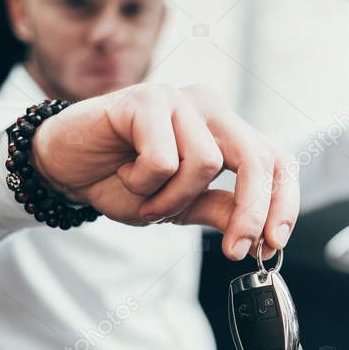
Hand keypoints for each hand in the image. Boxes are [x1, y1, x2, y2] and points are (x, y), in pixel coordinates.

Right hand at [30, 83, 297, 260]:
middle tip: (234, 250)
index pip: (277, 159)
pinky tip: (125, 172)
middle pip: (256, 158)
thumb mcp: (180, 207)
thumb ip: (221, 211)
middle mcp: (210, 108)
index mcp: (226, 130)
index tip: (273, 245)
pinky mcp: (146, 99)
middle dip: (250, 211)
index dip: (284, 202)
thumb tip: (263, 235)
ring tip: (146, 198)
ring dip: (173, 199)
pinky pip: (163, 158)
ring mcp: (179, 99)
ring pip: (205, 163)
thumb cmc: (122, 181)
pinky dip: (143, 182)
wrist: (64, 168)